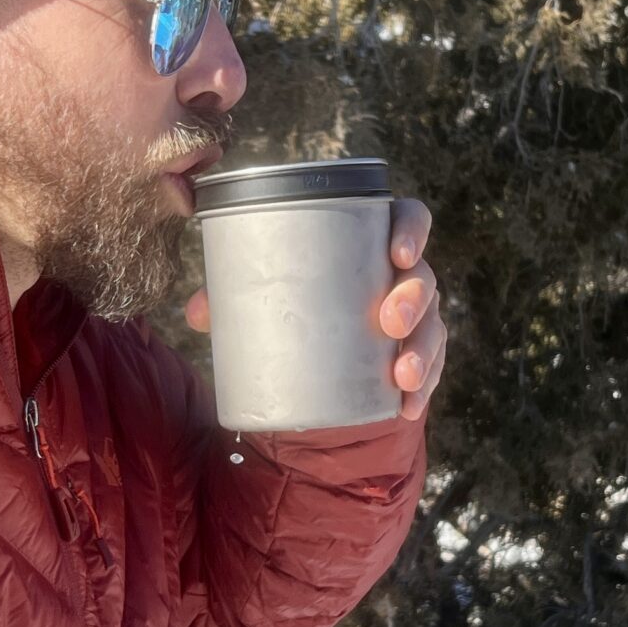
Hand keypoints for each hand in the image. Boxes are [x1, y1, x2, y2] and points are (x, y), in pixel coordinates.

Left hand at [185, 196, 445, 421]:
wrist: (311, 354)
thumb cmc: (293, 303)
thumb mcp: (262, 296)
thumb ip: (230, 297)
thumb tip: (195, 313)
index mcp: (372, 243)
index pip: (409, 219)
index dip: (412, 230)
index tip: (399, 254)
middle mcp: (400, 277)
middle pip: (423, 277)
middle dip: (413, 299)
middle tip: (388, 321)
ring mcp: (413, 319)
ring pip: (432, 327)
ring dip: (423, 350)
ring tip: (400, 375)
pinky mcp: (411, 357)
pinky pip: (428, 371)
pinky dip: (421, 390)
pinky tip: (407, 406)